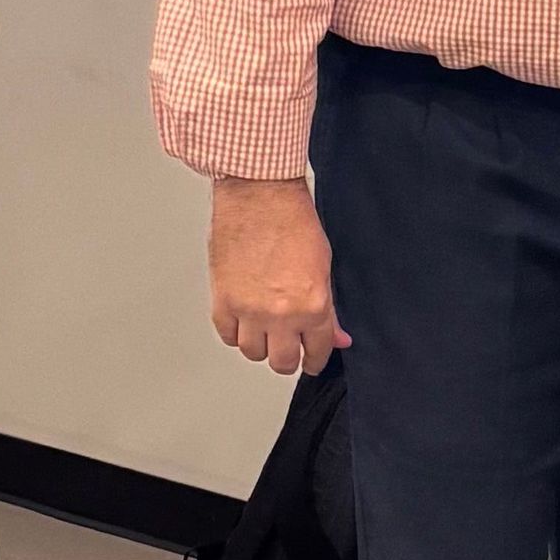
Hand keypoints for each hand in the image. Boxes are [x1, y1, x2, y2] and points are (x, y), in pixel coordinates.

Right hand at [209, 176, 348, 377]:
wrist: (259, 197)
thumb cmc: (294, 222)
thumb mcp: (324, 267)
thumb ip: (329, 308)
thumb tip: (336, 335)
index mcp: (312, 306)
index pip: (317, 352)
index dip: (317, 359)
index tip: (313, 360)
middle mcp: (280, 315)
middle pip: (282, 362)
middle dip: (289, 358)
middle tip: (290, 349)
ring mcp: (248, 311)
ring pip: (253, 353)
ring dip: (261, 345)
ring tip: (265, 331)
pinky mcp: (223, 301)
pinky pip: (228, 335)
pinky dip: (236, 332)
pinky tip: (244, 321)